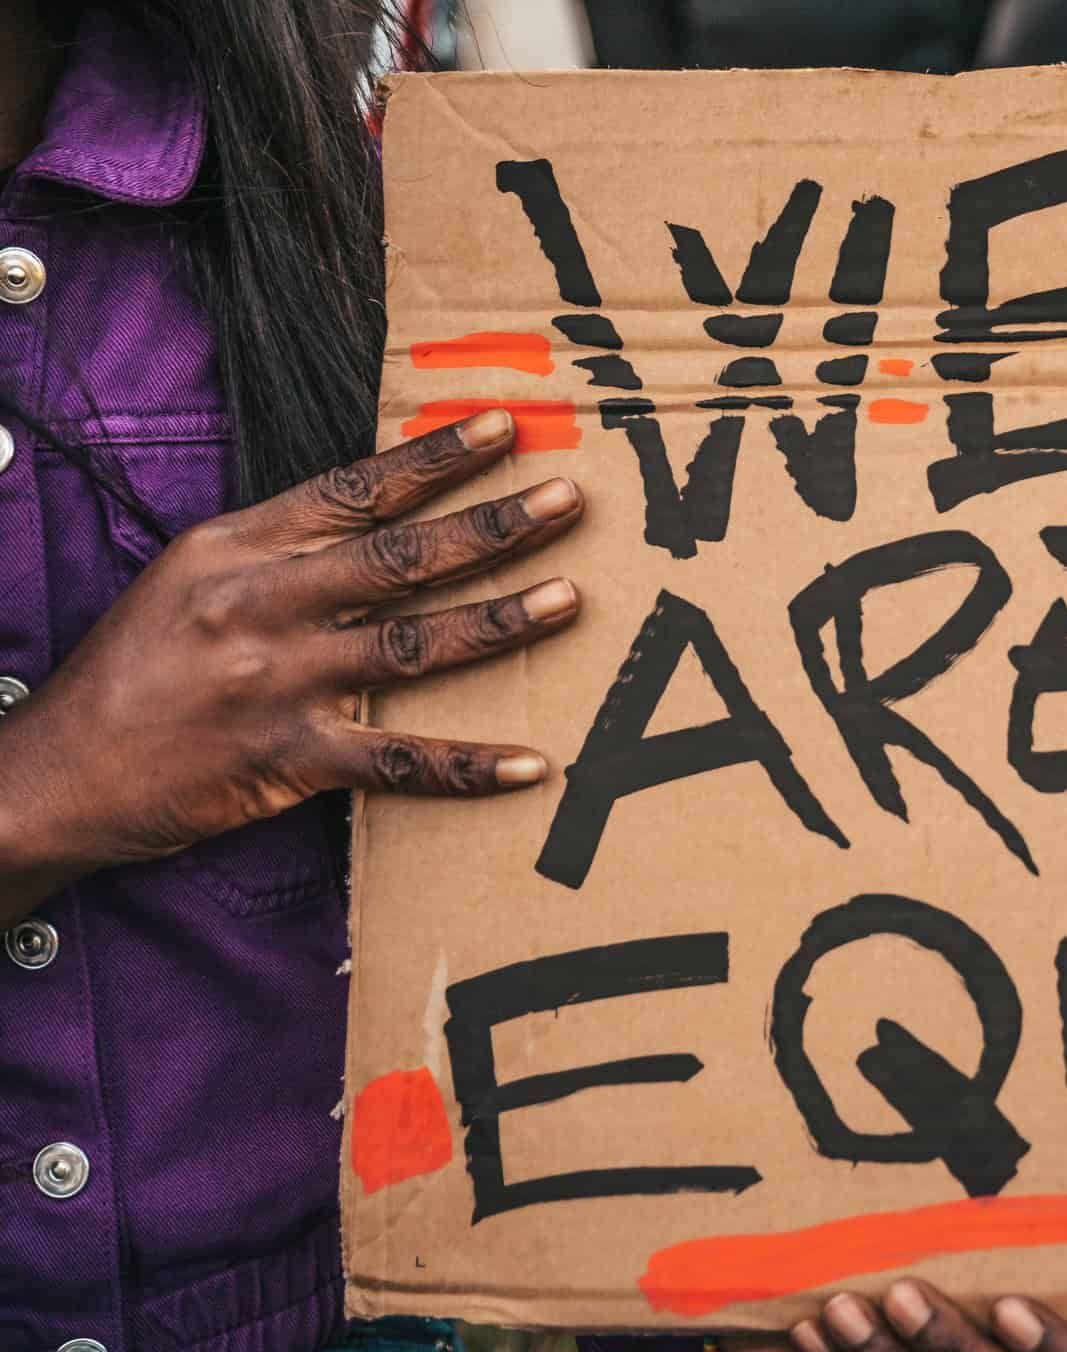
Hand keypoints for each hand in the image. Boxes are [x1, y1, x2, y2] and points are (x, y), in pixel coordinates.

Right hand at [0, 409, 582, 914]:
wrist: (57, 768)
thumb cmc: (133, 667)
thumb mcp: (190, 577)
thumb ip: (281, 549)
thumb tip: (382, 517)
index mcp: (239, 548)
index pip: (353, 491)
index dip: (433, 459)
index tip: (503, 428)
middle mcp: (263, 606)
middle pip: (399, 558)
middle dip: (492, 526)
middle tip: (568, 498)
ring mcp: (279, 683)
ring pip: (412, 646)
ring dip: (500, 622)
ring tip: (570, 599)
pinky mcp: (288, 760)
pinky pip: (398, 762)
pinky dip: (469, 767)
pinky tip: (532, 763)